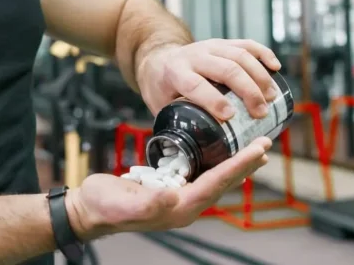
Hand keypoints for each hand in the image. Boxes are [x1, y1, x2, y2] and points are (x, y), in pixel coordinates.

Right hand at [65, 137, 271, 239]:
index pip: (217, 182)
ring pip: (215, 177)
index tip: (259, 149)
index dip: (239, 165)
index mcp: (178, 208)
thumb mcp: (122, 202)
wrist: (88, 210)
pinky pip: (201, 173)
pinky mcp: (170, 189)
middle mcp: (184, 205)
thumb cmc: (103, 206)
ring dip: (235, 163)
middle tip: (266, 144)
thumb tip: (171, 196)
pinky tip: (220, 152)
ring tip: (253, 149)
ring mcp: (178, 198)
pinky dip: (216, 161)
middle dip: (245, 163)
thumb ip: (146, 202)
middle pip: (223, 181)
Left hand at [136, 39, 281, 120]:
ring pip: (239, 55)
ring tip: (271, 97)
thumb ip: (178, 131)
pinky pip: (246, 44)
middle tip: (261, 112)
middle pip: (226, 68)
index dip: (214, 100)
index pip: (196, 84)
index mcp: (175, 73)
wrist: (158, 60)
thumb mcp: (161, 109)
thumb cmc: (162, 91)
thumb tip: (197, 165)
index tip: (231, 116)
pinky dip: (263, 54)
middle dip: (247, 90)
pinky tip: (275, 68)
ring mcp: (210, 46)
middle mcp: (194, 55)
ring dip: (259, 76)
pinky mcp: (223, 43)